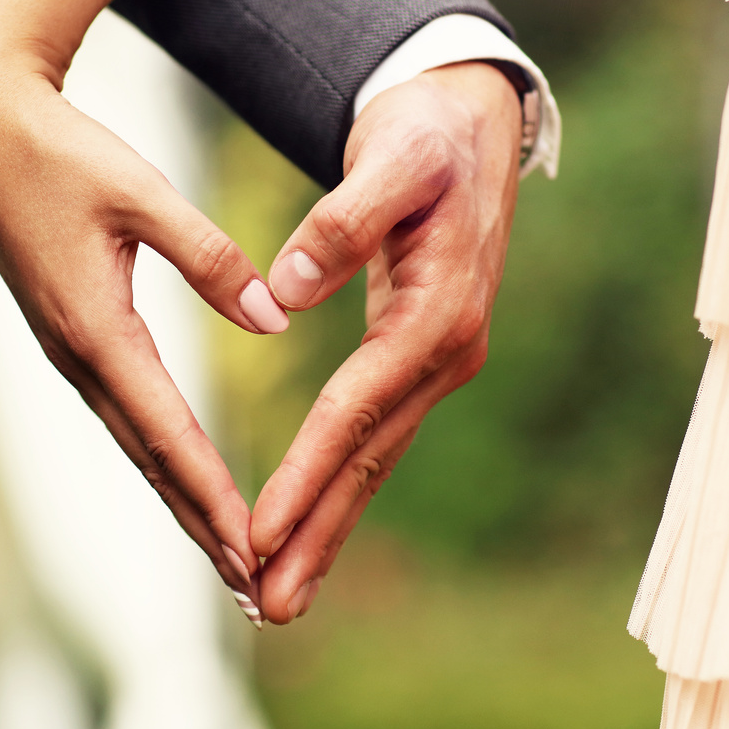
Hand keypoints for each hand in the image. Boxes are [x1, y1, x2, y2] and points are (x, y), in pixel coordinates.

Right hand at [0, 51, 289, 620]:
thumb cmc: (61, 151)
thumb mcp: (142, 193)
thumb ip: (209, 256)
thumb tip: (273, 319)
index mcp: (97, 330)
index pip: (168, 433)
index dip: (213, 496)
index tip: (253, 551)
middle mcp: (79, 356)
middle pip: (150, 462)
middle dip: (202, 527)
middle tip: (255, 589)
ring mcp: (70, 352)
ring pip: (136, 445)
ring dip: (183, 503)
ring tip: (231, 557)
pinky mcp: (71, 337)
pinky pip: (125, 414)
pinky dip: (162, 458)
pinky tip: (186, 480)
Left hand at [248, 61, 522, 622]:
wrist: (470, 123)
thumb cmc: (428, 136)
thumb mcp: (393, 156)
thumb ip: (344, 219)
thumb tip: (285, 287)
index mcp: (437, 313)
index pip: (356, 409)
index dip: (306, 473)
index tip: (258, 529)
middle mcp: (445, 353)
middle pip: (369, 458)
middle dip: (317, 534)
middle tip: (270, 605)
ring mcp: (437, 362)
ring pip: (374, 459)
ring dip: (327, 529)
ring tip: (281, 595)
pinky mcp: (417, 359)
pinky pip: (374, 436)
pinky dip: (339, 486)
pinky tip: (310, 527)